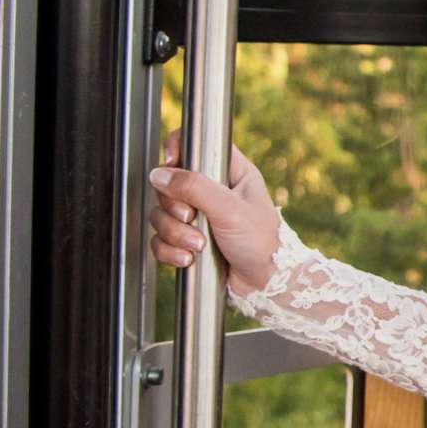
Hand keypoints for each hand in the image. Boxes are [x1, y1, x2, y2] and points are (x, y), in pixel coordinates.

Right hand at [147, 130, 282, 294]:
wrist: (266, 282)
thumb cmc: (262, 242)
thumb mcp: (230, 209)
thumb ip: (195, 188)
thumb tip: (160, 174)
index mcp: (231, 172)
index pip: (197, 145)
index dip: (177, 149)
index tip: (172, 163)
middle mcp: (212, 191)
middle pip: (169, 184)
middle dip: (174, 207)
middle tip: (192, 218)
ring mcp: (198, 215)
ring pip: (161, 213)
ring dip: (174, 233)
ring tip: (198, 245)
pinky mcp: (188, 238)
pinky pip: (160, 238)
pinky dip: (169, 250)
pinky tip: (188, 258)